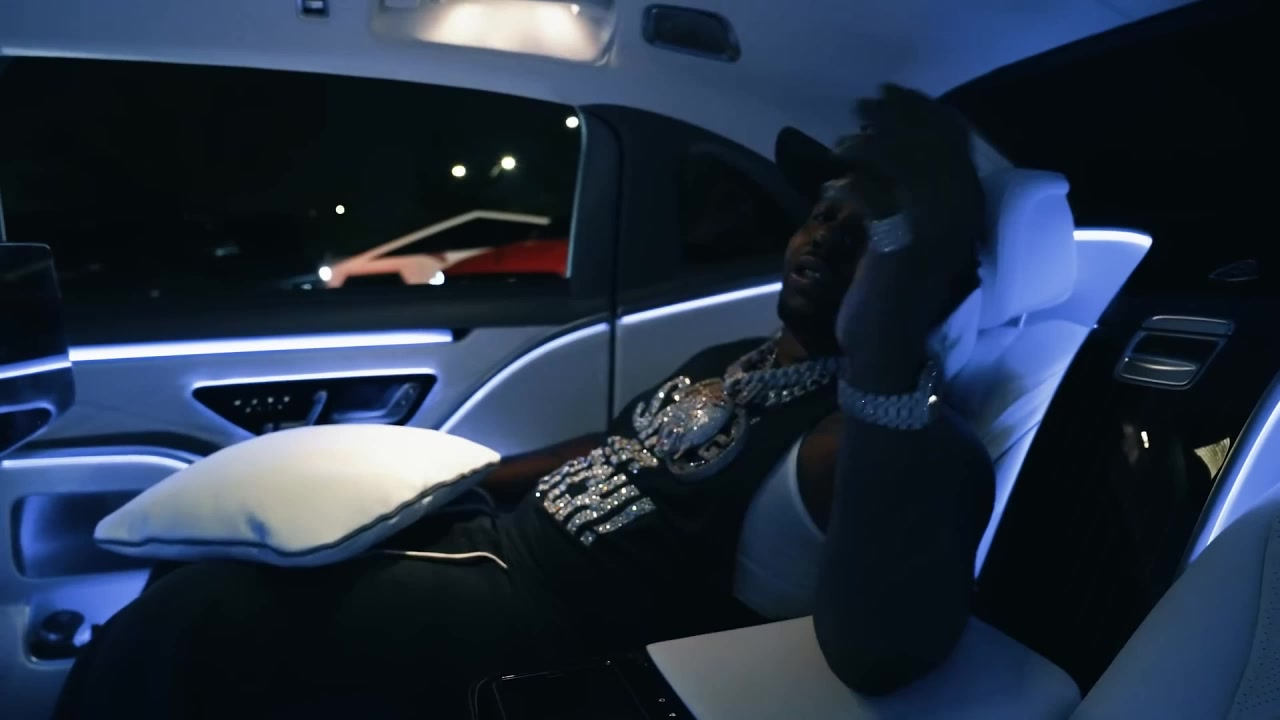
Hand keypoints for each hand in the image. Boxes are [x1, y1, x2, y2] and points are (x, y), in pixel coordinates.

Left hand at [834, 86, 983, 389]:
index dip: (923, 111)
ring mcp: (933, 230)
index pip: (954, 140)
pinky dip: (847, 185)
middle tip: (862, 107)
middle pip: (928, 144)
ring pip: (902, 163)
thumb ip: (912, 196)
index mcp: (969, 208)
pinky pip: (873, 196)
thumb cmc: (894, 292)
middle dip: (892, 118)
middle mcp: (959, 215)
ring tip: (842, 146)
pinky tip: (830, 187)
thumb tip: (888, 143)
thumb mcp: (912, 235)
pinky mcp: (901, 245)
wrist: (888, 347)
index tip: (894, 95)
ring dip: (866, 145)